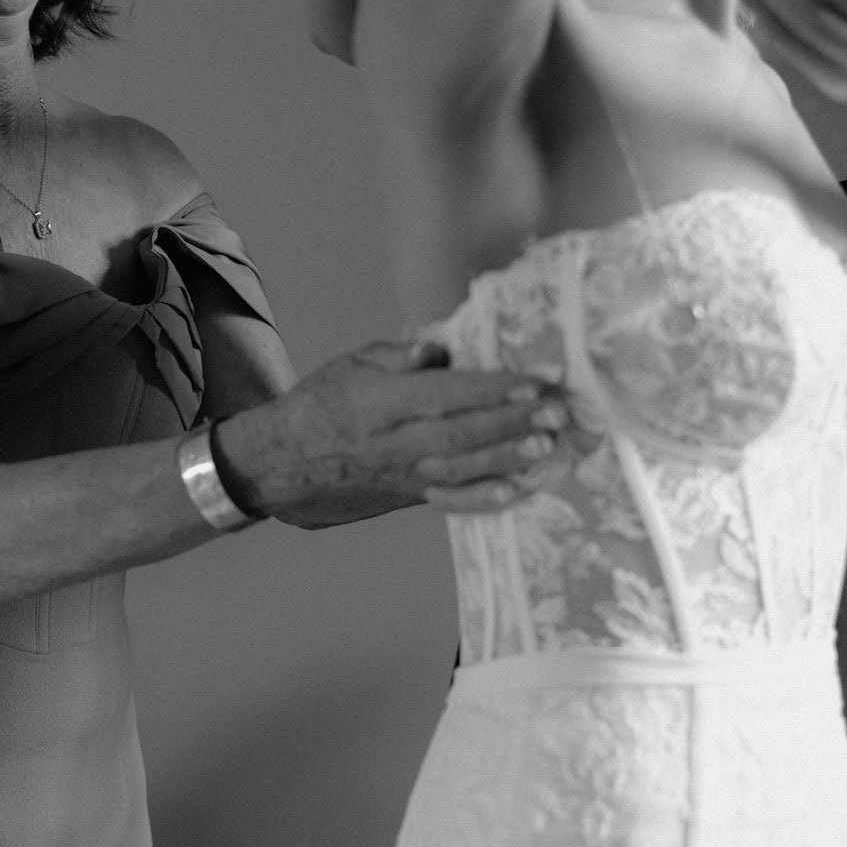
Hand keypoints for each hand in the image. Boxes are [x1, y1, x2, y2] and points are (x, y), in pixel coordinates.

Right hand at [216, 337, 570, 523]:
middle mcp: (394, 443)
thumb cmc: (327, 400)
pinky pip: (452, 501)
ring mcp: (405, 474)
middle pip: (461, 433)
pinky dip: (485, 499)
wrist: (290, 458)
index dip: (491, 389)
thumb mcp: (354, 362)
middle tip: (557, 409)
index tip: (534, 379)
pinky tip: (518, 490)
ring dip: (509, 457)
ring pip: (463, 468)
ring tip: (549, 443)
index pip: (444, 394)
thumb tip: (438, 345)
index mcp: (379, 403)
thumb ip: (399, 354)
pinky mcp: (412, 494)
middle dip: (513, 422)